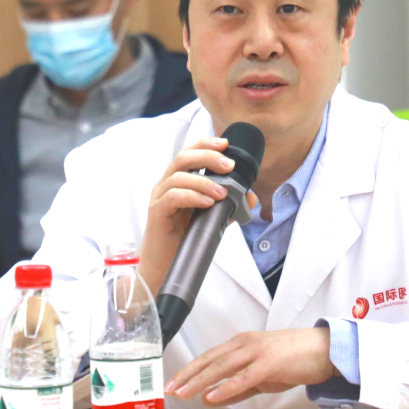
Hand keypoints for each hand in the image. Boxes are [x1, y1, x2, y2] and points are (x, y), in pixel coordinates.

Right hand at [138, 137, 256, 292]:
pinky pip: (172, 197)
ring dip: (204, 182)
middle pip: (183, 158)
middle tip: (229, 166)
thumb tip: (251, 197)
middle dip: (208, 157)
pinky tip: (208, 203)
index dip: (206, 144)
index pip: (190, 153)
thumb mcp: (213, 218)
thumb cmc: (186, 238)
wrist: (166, 264)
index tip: (226, 144)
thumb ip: (230, 206)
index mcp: (179, 180)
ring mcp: (159, 197)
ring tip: (223, 193)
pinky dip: (192, 197)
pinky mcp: (156, 212)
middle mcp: (166, 184)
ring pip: (178, 177)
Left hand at [165, 328, 336, 406]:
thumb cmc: (295, 359)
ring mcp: (257, 352)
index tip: (173, 382)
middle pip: (210, 360)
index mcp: (242, 344)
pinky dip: (225, 386)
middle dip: (188, 375)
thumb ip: (237, 387)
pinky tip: (212, 395)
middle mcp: (246, 344)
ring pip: (222, 367)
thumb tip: (212, 398)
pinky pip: (243, 377)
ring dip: (200, 380)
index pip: (209, 357)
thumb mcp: (262, 376)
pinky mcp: (269, 363)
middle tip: (169, 388)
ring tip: (183, 392)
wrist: (324, 350)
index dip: (190, 370)